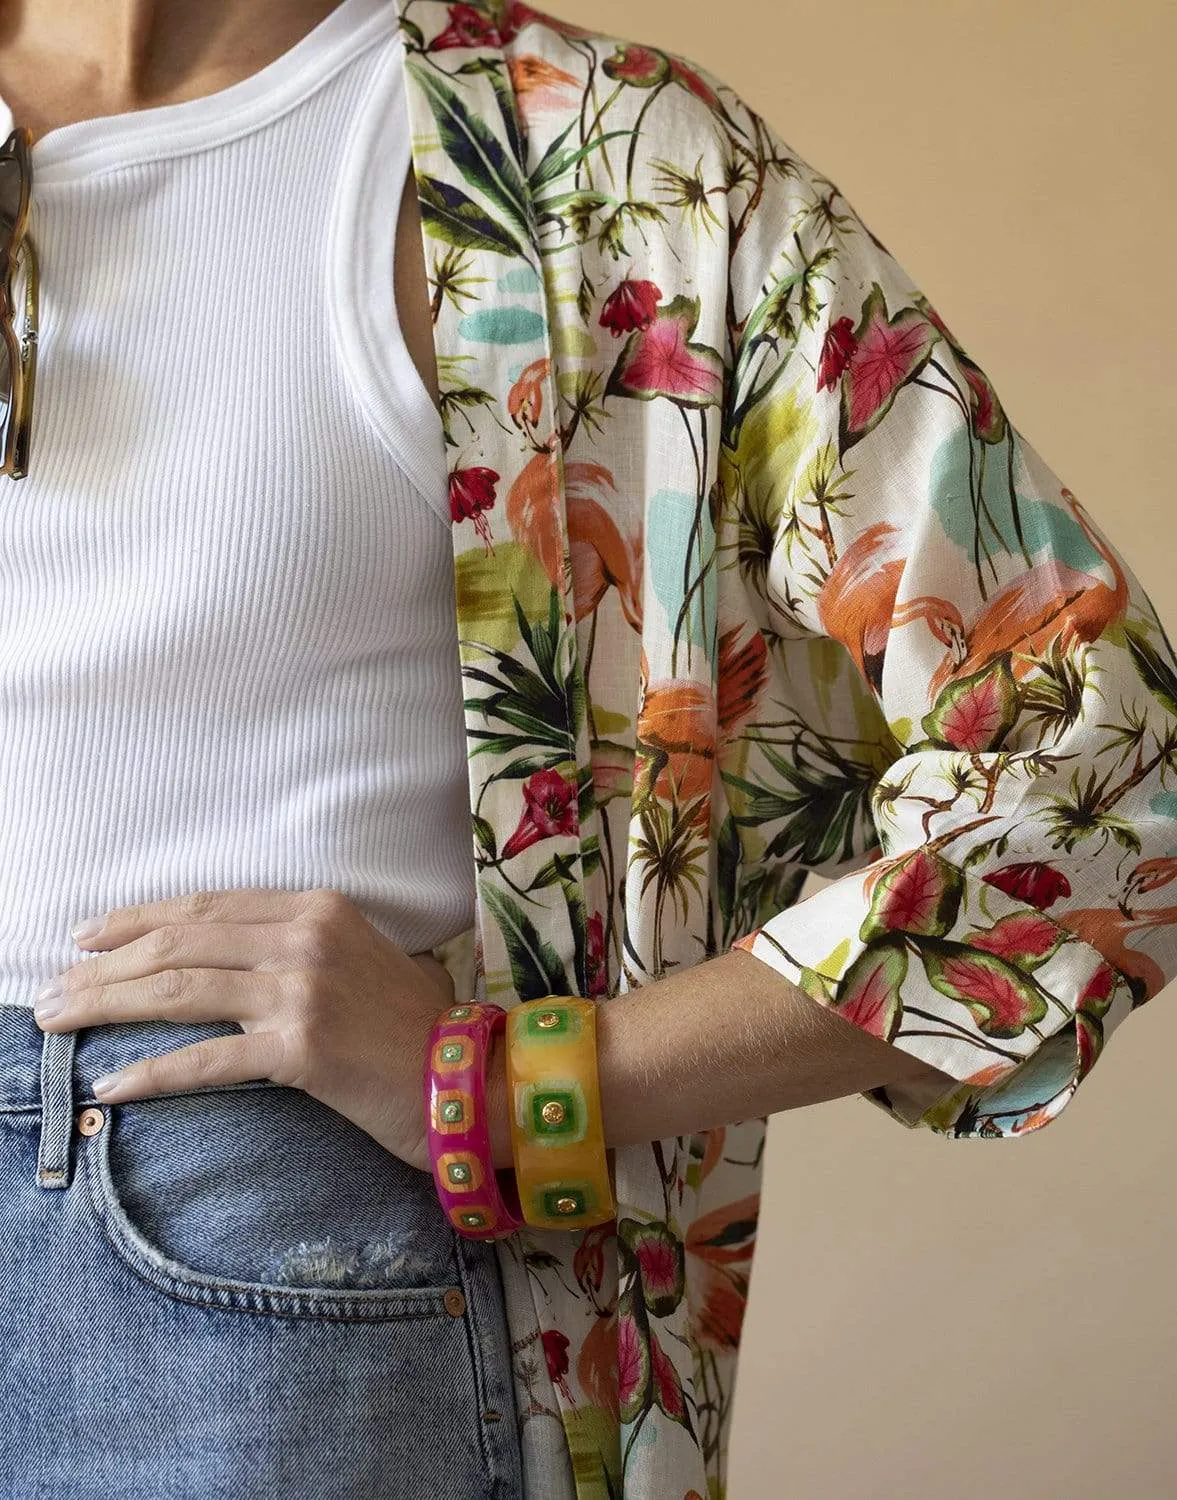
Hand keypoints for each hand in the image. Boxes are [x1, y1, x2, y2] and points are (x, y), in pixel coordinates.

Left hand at [32, 887, 458, 1173]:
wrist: (469, 1079)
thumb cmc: (414, 1026)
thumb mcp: (361, 958)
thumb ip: (299, 944)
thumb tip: (223, 957)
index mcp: (317, 907)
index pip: (206, 905)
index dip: (137, 920)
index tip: (86, 938)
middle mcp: (305, 938)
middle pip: (180, 943)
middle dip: (104, 966)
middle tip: (52, 991)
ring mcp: (302, 991)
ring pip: (179, 990)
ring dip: (107, 1007)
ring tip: (57, 1023)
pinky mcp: (301, 1049)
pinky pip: (206, 1060)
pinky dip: (152, 1073)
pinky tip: (113, 1086)